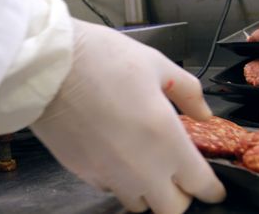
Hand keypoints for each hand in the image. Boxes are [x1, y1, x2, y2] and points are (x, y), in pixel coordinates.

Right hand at [30, 19, 225, 213]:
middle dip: (180, 195)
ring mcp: (110, 174)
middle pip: (172, 209)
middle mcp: (141, 167)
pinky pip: (109, 188)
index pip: (201, 185)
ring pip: (139, 204)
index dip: (211, 188)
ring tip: (143, 164)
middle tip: (177, 174)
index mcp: (167, 139)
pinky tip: (113, 154)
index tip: (211, 185)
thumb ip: (188, 92)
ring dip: (147, 191)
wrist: (46, 67)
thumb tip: (203, 113)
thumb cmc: (99, 59)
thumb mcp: (155, 64)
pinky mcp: (82, 172)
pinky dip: (118, 180)